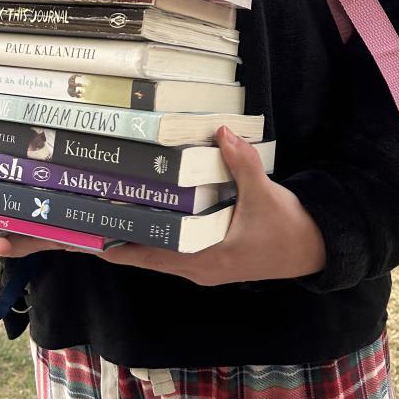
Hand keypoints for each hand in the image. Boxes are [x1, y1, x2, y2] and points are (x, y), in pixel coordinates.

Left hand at [97, 127, 326, 285]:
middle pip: (144, 254)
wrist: (313, 250)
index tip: (85, 231)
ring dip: (135, 233)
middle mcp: (196, 266)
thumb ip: (241, 162)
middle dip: (116, 236)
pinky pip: (174, 246)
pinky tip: (147, 211)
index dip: (114, 244)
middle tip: (86, 213)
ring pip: (157, 252)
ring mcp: (202, 264)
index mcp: (203, 258)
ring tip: (106, 209)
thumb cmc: (288, 229)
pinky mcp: (211, 256)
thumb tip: (221, 131)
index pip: (146, 255)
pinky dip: (157, 231)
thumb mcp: (265, 194)